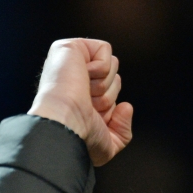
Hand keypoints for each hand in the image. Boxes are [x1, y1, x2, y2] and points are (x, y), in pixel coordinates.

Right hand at [28, 38, 132, 166]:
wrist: (66, 126)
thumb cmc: (81, 138)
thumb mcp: (108, 146)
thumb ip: (122, 131)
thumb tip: (126, 106)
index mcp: (79, 99)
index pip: (112, 95)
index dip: (109, 109)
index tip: (91, 118)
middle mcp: (73, 79)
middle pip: (115, 79)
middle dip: (108, 96)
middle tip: (88, 105)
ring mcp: (70, 62)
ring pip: (112, 64)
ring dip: (104, 84)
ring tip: (84, 93)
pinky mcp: (69, 47)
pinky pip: (104, 50)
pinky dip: (100, 68)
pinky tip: (82, 77)